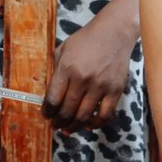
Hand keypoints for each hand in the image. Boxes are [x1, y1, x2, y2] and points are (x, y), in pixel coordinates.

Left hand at [42, 13, 135, 130]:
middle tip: (55, 125)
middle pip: (67, 111)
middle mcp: (83, 79)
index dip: (47, 112)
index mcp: (67, 68)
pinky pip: (105, 115)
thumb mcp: (63, 49)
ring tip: (68, 129)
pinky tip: (88, 125)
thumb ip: (56, 71)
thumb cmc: (86, 40)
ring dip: (73, 126)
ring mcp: (100, 86)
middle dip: (58, 122)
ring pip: (84, 116)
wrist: (114, 32)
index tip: (46, 115)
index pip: (53, 99)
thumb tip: (51, 95)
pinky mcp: (115, 90)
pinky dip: (95, 124)